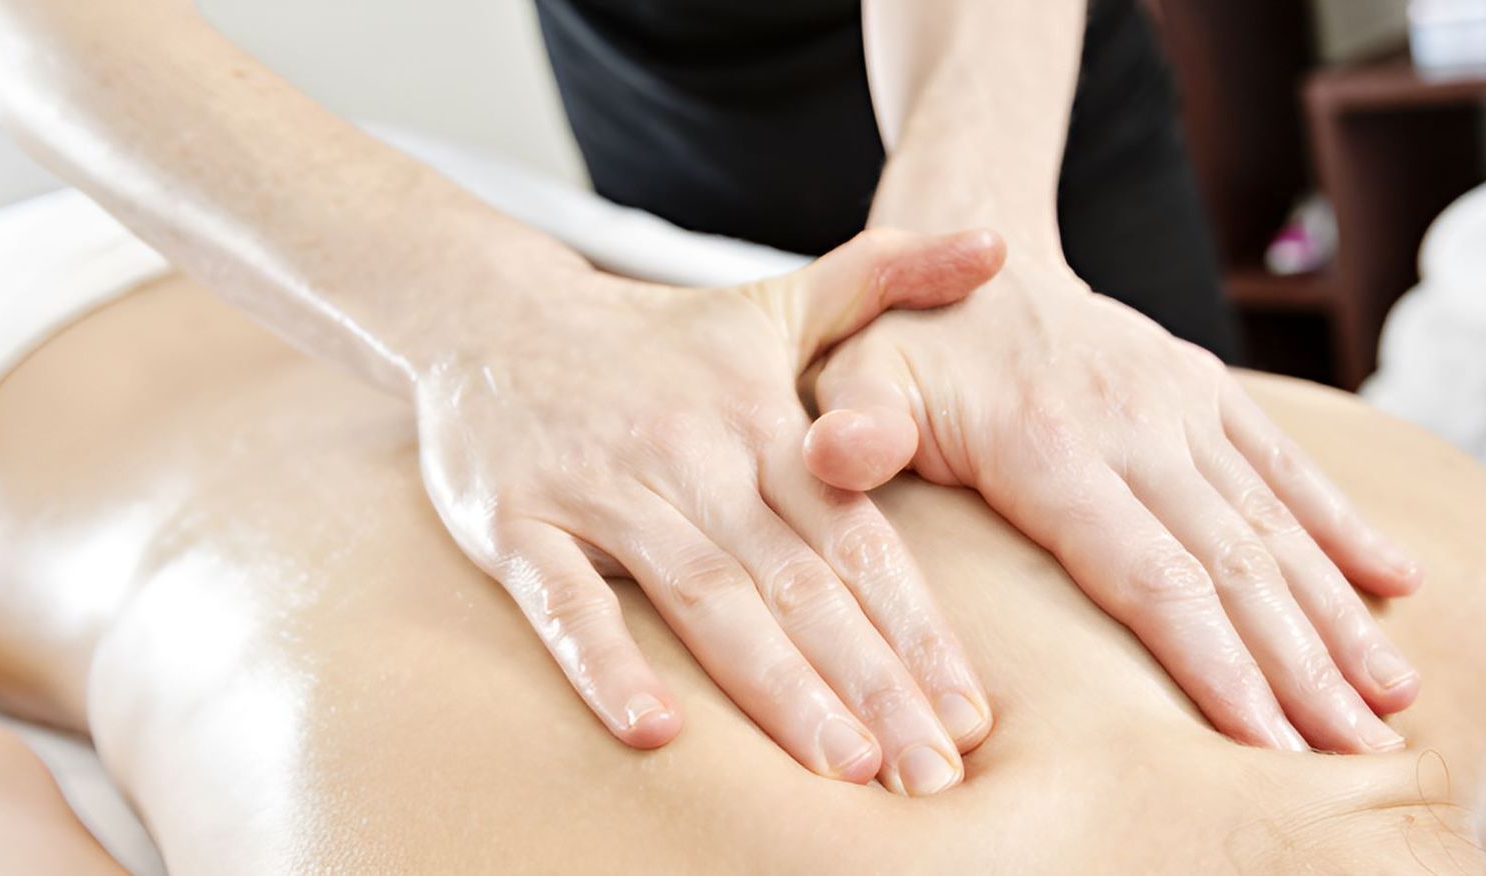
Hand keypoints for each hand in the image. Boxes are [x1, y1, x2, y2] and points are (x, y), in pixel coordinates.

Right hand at [414, 229, 1005, 793]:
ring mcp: (603, 492)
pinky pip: (564, 602)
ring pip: (705, 598)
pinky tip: (656, 732)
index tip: (970, 713)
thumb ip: (888, 277)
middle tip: (934, 773)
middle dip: (873, 682)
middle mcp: (694, 459)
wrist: (490, 314)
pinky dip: (606, 663)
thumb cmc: (658, 338)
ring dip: (778, 688)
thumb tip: (995, 241)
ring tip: (847, 766)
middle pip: (799, 583)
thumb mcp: (777, 299)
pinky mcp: (516, 523)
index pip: (857, 539)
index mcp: (765, 424)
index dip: (916, 627)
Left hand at [803, 257, 1424, 752]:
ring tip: (1393, 704)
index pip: (1151, 577)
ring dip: (1340, 616)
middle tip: (1360, 759)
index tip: (1269, 748)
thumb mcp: (849, 374)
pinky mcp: (1207, 390)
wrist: (972, 237)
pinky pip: (1287, 462)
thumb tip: (837, 454)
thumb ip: (851, 425)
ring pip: (1276, 525)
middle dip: (1303, 669)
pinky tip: (1402, 586)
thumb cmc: (899, 339)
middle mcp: (1137, 422)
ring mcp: (1182, 403)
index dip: (1216, 667)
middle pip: (1236, 568)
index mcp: (1051, 445)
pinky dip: (1346, 525)